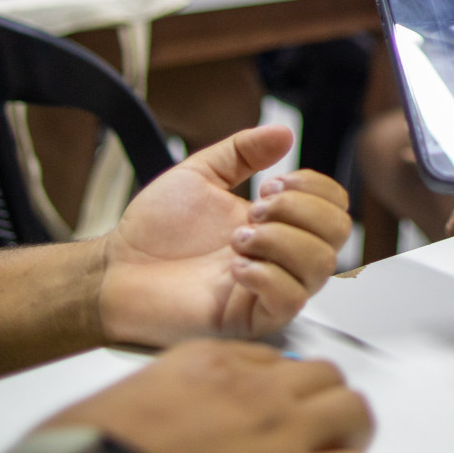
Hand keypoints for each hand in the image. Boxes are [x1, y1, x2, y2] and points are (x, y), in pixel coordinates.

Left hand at [98, 125, 349, 346]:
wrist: (115, 268)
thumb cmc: (153, 231)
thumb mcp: (200, 175)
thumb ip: (242, 151)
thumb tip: (282, 132)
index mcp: (278, 225)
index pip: (334, 207)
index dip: (314, 188)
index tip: (271, 183)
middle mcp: (281, 258)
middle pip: (338, 234)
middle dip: (298, 210)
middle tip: (254, 209)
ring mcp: (269, 290)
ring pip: (319, 266)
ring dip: (280, 240)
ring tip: (237, 237)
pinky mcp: (251, 320)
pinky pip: (288, 301)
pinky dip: (265, 276)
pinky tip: (234, 267)